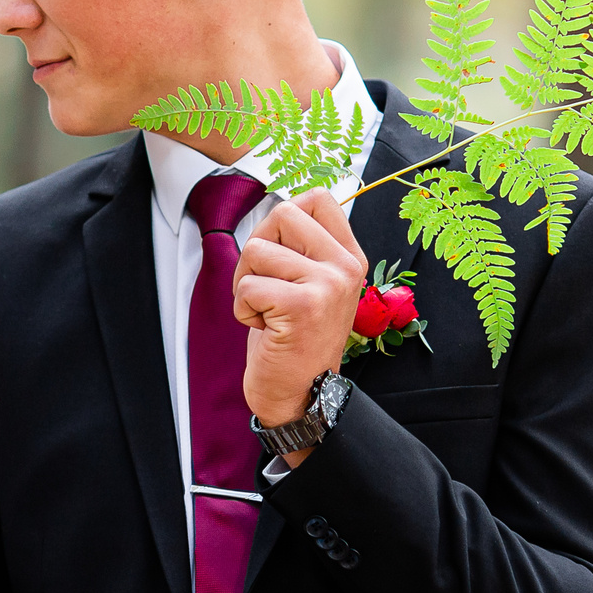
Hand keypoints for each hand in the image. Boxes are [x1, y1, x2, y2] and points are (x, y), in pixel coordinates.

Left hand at [232, 189, 366, 434]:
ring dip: (246, 283)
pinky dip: (243, 309)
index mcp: (349, 257)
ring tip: (265, 311)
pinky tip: (264, 328)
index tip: (279, 254)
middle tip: (264, 285)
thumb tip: (279, 209)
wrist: (302, 394)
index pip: (318, 199)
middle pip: (282, 214)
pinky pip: (248, 286)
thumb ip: (302, 246)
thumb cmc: (294, 337)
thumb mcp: (310, 284)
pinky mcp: (303, 306)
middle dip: (257, 249)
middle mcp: (346, 267)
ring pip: (257, 250)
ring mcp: (328, 285)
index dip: (283, 220)